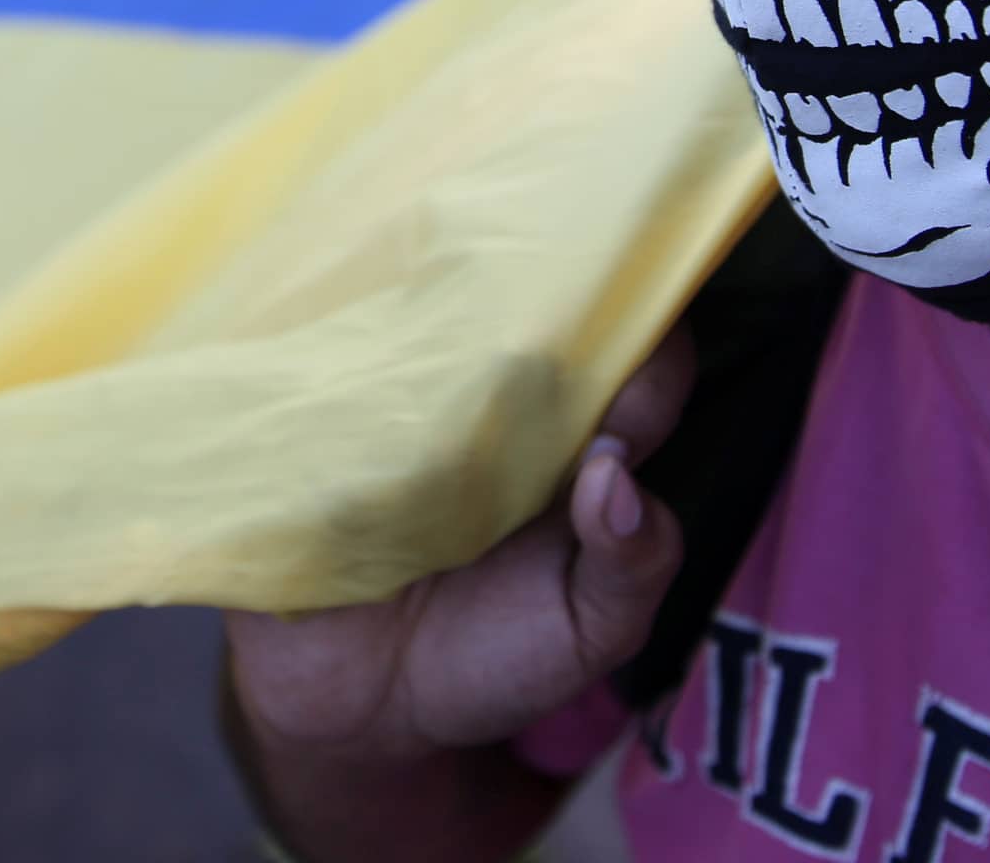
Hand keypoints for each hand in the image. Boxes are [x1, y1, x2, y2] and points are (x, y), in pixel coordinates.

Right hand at [224, 324, 696, 765]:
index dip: (650, 343)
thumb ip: (632, 563)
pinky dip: (359, 337)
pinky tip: (363, 324)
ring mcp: (421, 404)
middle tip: (537, 286)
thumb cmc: (490, 659)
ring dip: (455, 299)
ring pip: (453, 320)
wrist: (358, 704)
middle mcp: (510, 406)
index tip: (639, 334)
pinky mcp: (340, 418)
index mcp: (581, 445)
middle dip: (550, 291)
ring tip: (452, 285)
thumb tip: (613, 469)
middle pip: (547, 321)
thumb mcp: (589, 631)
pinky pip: (353, 362)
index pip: (639, 370)